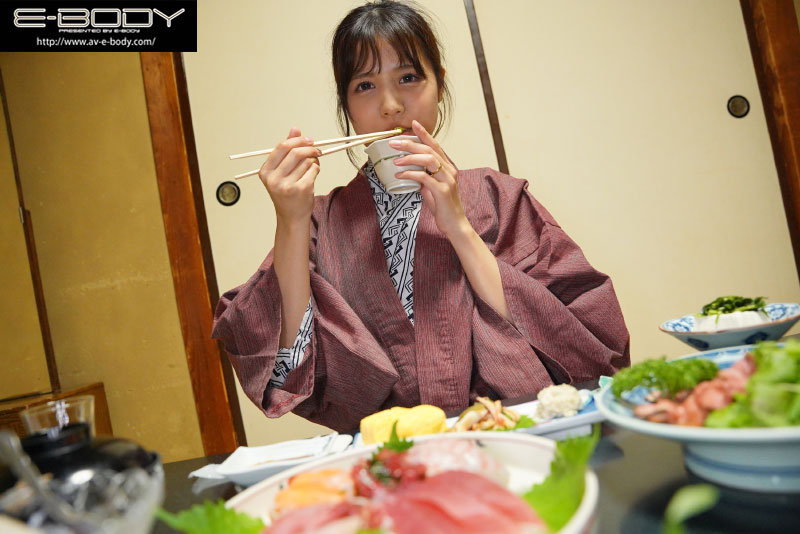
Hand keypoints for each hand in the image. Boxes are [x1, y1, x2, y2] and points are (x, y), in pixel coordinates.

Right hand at [259, 127, 320, 224]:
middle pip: (295, 152)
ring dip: (314, 160)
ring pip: (307, 161)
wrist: (292, 217)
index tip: (308, 140)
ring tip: (312, 167)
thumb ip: (287, 150)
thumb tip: (295, 129)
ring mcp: (287, 185)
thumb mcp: (282, 171)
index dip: (297, 140)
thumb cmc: (287, 192)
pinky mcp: (301, 190)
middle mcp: (274, 179)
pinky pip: (314, 169)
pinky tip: (313, 175)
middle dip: (309, 148)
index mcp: (265, 171)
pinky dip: (316, 169)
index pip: (281, 147)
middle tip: (317, 150)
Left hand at [390, 120, 470, 238]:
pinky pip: (424, 178)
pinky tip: (400, 175)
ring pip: (429, 160)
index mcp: (448, 168)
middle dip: (410, 144)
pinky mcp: (442, 191)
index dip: (424, 134)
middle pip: (430, 150)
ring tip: (396, 160)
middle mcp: (450, 171)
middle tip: (394, 143)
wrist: (455, 225)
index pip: (435, 146)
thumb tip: (410, 173)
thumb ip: (424, 179)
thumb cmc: (444, 207)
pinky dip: (410, 174)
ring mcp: (447, 180)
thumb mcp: (432, 190)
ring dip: (410, 158)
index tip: (413, 124)